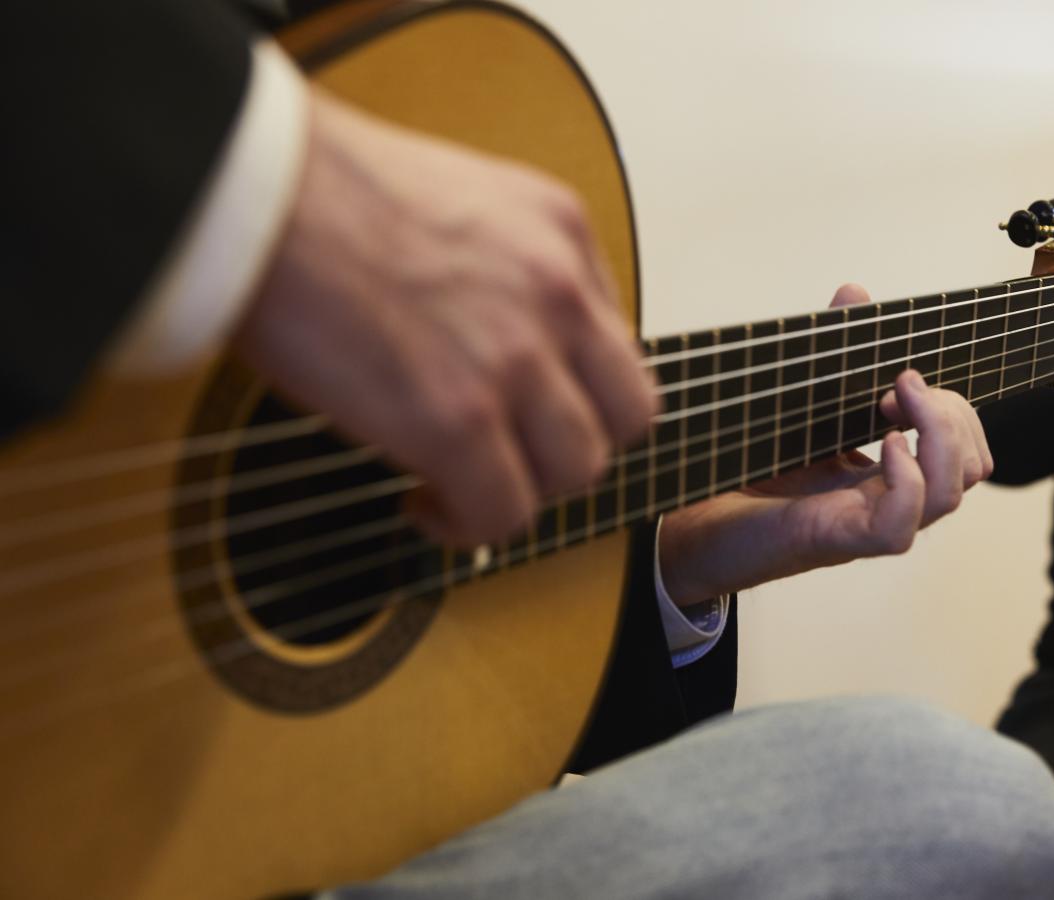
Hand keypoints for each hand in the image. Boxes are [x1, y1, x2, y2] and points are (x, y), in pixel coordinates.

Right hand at [235, 90, 656, 545]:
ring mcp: (516, 359)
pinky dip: (468, 525)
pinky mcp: (458, 419)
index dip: (573, 388)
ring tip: (461, 482)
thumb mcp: (457, 194)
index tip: (526, 405)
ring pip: (577, 469)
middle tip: (508, 451)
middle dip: (569, 444)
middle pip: (625, 414)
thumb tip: (491, 339)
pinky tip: (423, 505)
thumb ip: (504, 261)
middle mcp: (558, 292)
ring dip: (523, 487)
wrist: (252, 189)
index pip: (616, 341)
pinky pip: (504, 511)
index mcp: (560, 229)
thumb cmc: (316, 188)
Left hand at [655, 284, 992, 601]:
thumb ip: (832, 352)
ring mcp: (869, 524)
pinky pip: (901, 525)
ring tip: (892, 405)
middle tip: (899, 387)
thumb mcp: (800, 399)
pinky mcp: (839, 540)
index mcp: (888, 473)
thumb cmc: (745, 464)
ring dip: (938, 438)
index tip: (901, 377)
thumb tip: (855, 292)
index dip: (952, 407)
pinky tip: (884, 445)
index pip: (966, 448)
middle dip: (953, 414)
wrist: (693, 519)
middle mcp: (888, 501)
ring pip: (949, 496)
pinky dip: (906, 479)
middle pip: (972, 467)